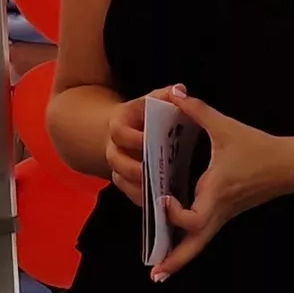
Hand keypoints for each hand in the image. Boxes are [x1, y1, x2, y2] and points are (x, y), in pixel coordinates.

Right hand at [99, 86, 167, 202]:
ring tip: (159, 191)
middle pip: (116, 161)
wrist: (128, 129)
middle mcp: (113, 147)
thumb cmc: (145, 114)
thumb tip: (180, 90)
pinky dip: (143, 198)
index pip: (119, 132)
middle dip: (134, 168)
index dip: (134, 138)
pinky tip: (159, 202)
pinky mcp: (125, 182)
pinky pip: (129, 194)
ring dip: (138, 187)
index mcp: (119, 125)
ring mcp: (117, 166)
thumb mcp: (154, 100)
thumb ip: (166, 95)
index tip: (150, 142)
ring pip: (120, 180)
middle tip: (154, 172)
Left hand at [150, 91, 293, 280]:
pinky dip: (189, 243)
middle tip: (156, 274)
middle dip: (175, 260)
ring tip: (160, 270)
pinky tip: (175, 246)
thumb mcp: (226, 127)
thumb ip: (198, 111)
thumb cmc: (259, 147)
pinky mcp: (228, 213)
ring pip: (200, 243)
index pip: (193, 219)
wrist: (291, 164)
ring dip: (181, 256)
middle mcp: (219, 209)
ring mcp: (224, 215)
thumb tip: (175, 94)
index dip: (175, 215)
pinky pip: (205, 234)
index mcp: (217, 192)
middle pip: (195, 245)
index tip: (163, 199)